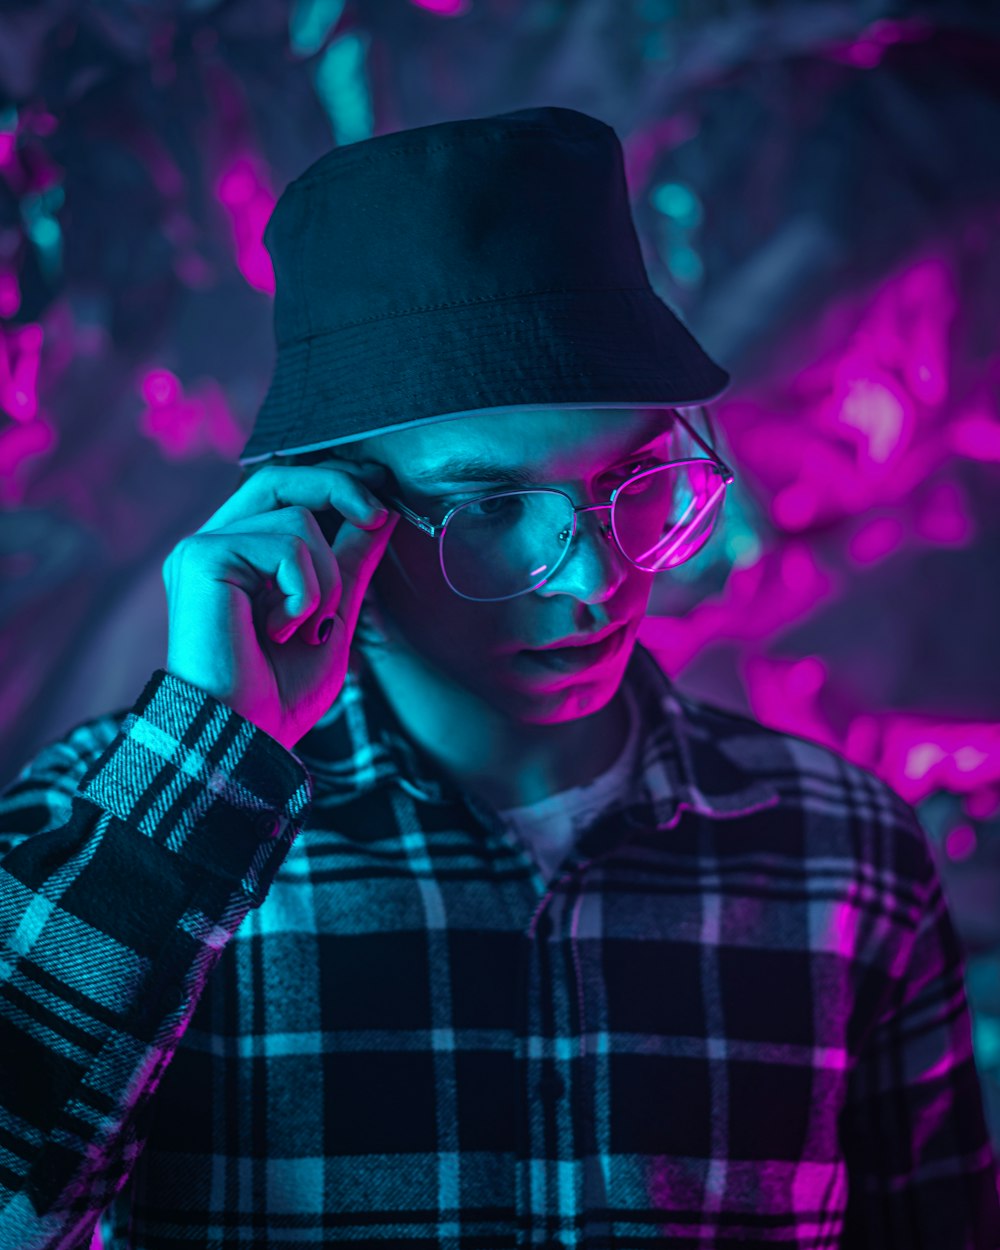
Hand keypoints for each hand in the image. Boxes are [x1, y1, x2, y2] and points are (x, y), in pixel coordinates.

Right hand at [162, 463, 397, 749]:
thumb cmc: (280, 691)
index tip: (380, 500)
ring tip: (304, 628)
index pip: (284, 492)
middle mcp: (215, 545)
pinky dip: (303, 592)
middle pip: (281, 479)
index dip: (332, 482)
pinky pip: (284, 546)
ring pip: (297, 520)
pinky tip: (281, 631)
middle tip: (378, 515)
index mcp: (240, 558)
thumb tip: (380, 514)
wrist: (245, 736)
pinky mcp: (201, 557)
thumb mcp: (333, 615)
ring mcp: (203, 548)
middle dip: (339, 487)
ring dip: (324, 580)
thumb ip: (350, 562)